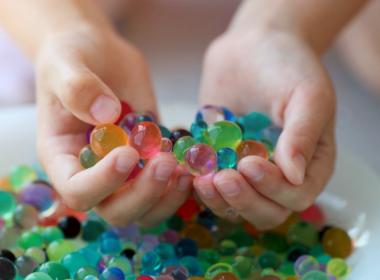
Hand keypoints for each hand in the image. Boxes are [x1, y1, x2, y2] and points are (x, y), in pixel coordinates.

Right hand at [36, 27, 191, 225]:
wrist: (99, 53)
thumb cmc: (73, 57)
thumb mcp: (66, 63)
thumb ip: (78, 88)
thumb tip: (106, 116)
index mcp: (63, 158)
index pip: (77, 191)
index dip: (103, 182)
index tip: (127, 152)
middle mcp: (93, 172)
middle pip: (116, 210)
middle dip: (144, 194)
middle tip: (165, 162)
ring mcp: (124, 170)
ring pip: (146, 209)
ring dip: (167, 197)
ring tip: (184, 169)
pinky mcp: (149, 159)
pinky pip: (166, 188)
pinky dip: (181, 184)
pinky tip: (193, 162)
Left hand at [195, 27, 335, 228]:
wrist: (253, 44)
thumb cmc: (287, 65)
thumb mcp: (307, 94)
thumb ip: (303, 135)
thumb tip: (294, 177)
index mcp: (310, 163)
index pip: (296, 196)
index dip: (273, 189)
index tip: (249, 164)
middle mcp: (279, 174)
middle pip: (266, 211)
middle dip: (244, 200)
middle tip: (222, 179)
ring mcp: (247, 170)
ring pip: (236, 205)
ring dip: (218, 200)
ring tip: (202, 180)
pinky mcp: (220, 160)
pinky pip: (211, 186)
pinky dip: (198, 185)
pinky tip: (187, 171)